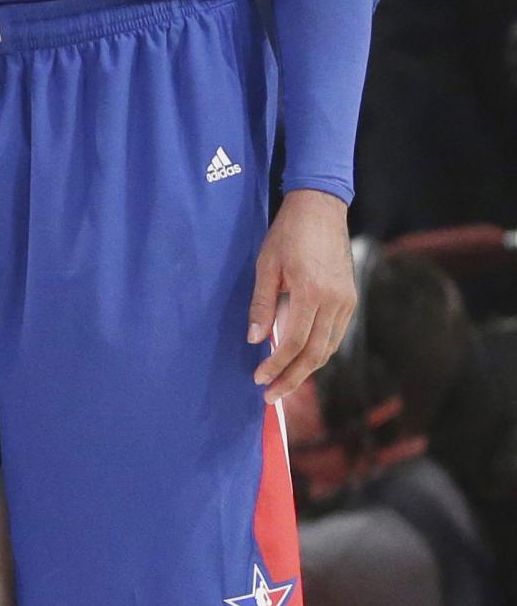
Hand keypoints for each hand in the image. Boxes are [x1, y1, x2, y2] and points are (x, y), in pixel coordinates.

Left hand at [251, 190, 354, 402]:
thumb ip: (261, 305)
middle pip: (315, 354)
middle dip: (292, 378)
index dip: (276, 365)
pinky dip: (318, 352)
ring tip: (283, 383)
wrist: (320, 209)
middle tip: (270, 396)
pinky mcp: (350, 299)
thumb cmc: (287, 234)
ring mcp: (347, 301)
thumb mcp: (265, 266)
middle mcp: (335, 301)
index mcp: (311, 292)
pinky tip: (300, 360)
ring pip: (328, 348)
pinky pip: (335, 335)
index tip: (258, 379)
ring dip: (306, 369)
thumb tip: (255, 340)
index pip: (293, 342)